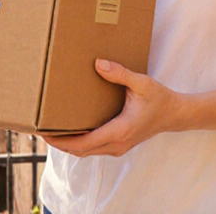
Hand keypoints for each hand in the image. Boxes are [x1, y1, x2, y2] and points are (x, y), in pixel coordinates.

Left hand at [42, 59, 181, 156]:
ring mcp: (118, 147)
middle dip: (58, 143)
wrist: (175, 115)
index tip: (44, 133)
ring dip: (68, 144)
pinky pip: (93, 148)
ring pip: (86, 152)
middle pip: (80, 151)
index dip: (61, 140)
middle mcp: (117, 144)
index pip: (83, 143)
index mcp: (120, 131)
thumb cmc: (160, 99)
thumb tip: (98, 64)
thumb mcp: (142, 83)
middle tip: (39, 130)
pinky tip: (70, 131)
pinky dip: (79, 143)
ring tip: (51, 131)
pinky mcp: (119, 145)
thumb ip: (120, 74)